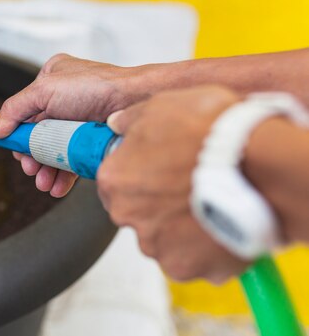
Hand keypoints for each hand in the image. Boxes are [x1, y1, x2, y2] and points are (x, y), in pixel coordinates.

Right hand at [0, 54, 152, 196]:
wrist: (135, 100)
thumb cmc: (96, 86)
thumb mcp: (43, 90)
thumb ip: (14, 110)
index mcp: (50, 80)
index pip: (24, 111)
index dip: (18, 134)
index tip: (14, 151)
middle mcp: (64, 99)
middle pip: (38, 134)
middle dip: (33, 156)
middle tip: (31, 169)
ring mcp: (79, 119)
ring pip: (55, 149)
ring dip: (47, 169)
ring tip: (45, 183)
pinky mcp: (92, 137)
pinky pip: (73, 158)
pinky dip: (64, 174)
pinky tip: (59, 185)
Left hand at [99, 85, 247, 282]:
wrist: (256, 164)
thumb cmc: (208, 132)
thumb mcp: (163, 105)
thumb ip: (132, 119)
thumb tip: (117, 123)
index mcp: (115, 179)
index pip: (115, 181)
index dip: (139, 172)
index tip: (160, 168)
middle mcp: (128, 216)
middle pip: (138, 212)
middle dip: (159, 201)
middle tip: (190, 183)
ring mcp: (156, 245)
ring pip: (164, 238)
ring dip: (182, 225)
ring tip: (211, 202)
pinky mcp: (186, 267)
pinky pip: (192, 258)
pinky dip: (204, 247)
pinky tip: (223, 223)